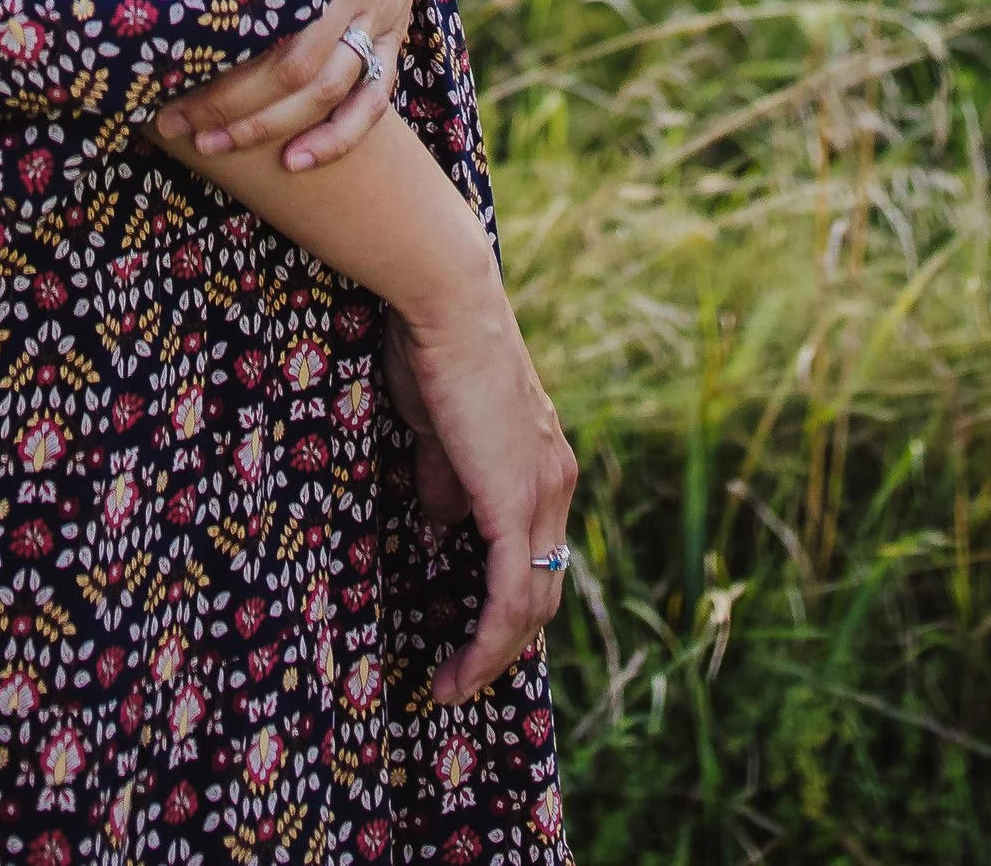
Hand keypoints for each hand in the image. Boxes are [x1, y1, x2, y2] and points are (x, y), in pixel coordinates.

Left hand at [151, 0, 480, 174]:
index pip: (282, 29)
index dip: (228, 67)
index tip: (170, 78)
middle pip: (300, 74)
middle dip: (236, 108)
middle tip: (174, 124)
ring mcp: (385, 4)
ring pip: (334, 91)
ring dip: (277, 127)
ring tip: (216, 147)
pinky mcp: (395, 11)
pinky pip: (377, 89)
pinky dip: (344, 133)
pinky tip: (303, 161)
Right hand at [381, 269, 577, 704]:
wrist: (446, 303)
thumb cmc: (433, 349)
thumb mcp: (440, 428)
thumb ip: (447, 479)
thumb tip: (442, 527)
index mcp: (543, 462)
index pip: (537, 552)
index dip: (509, 601)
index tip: (471, 636)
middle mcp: (557, 482)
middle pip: (544, 589)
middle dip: (503, 645)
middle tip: (460, 676)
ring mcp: (544, 493)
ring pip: (532, 604)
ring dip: (493, 656)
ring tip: (452, 687)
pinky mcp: (517, 502)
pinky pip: (511, 596)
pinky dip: (487, 644)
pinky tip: (457, 671)